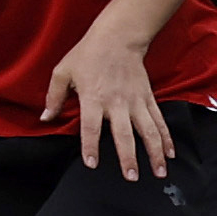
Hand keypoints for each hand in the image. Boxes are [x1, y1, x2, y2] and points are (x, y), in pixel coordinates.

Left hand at [43, 25, 175, 178]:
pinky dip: (166, 138)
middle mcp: (116, 102)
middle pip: (123, 134)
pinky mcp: (148, 99)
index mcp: (93, 98)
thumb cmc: (87, 55)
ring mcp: (136, 102)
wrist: (117, 38)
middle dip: (128, 157)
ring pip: (148, 131)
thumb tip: (45, 118)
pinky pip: (159, 121)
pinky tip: (170, 154)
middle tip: (131, 177)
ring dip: (154, 153)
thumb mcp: (63, 72)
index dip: (90, 146)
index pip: (91, 127)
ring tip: (159, 173)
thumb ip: (54, 97)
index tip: (92, 164)